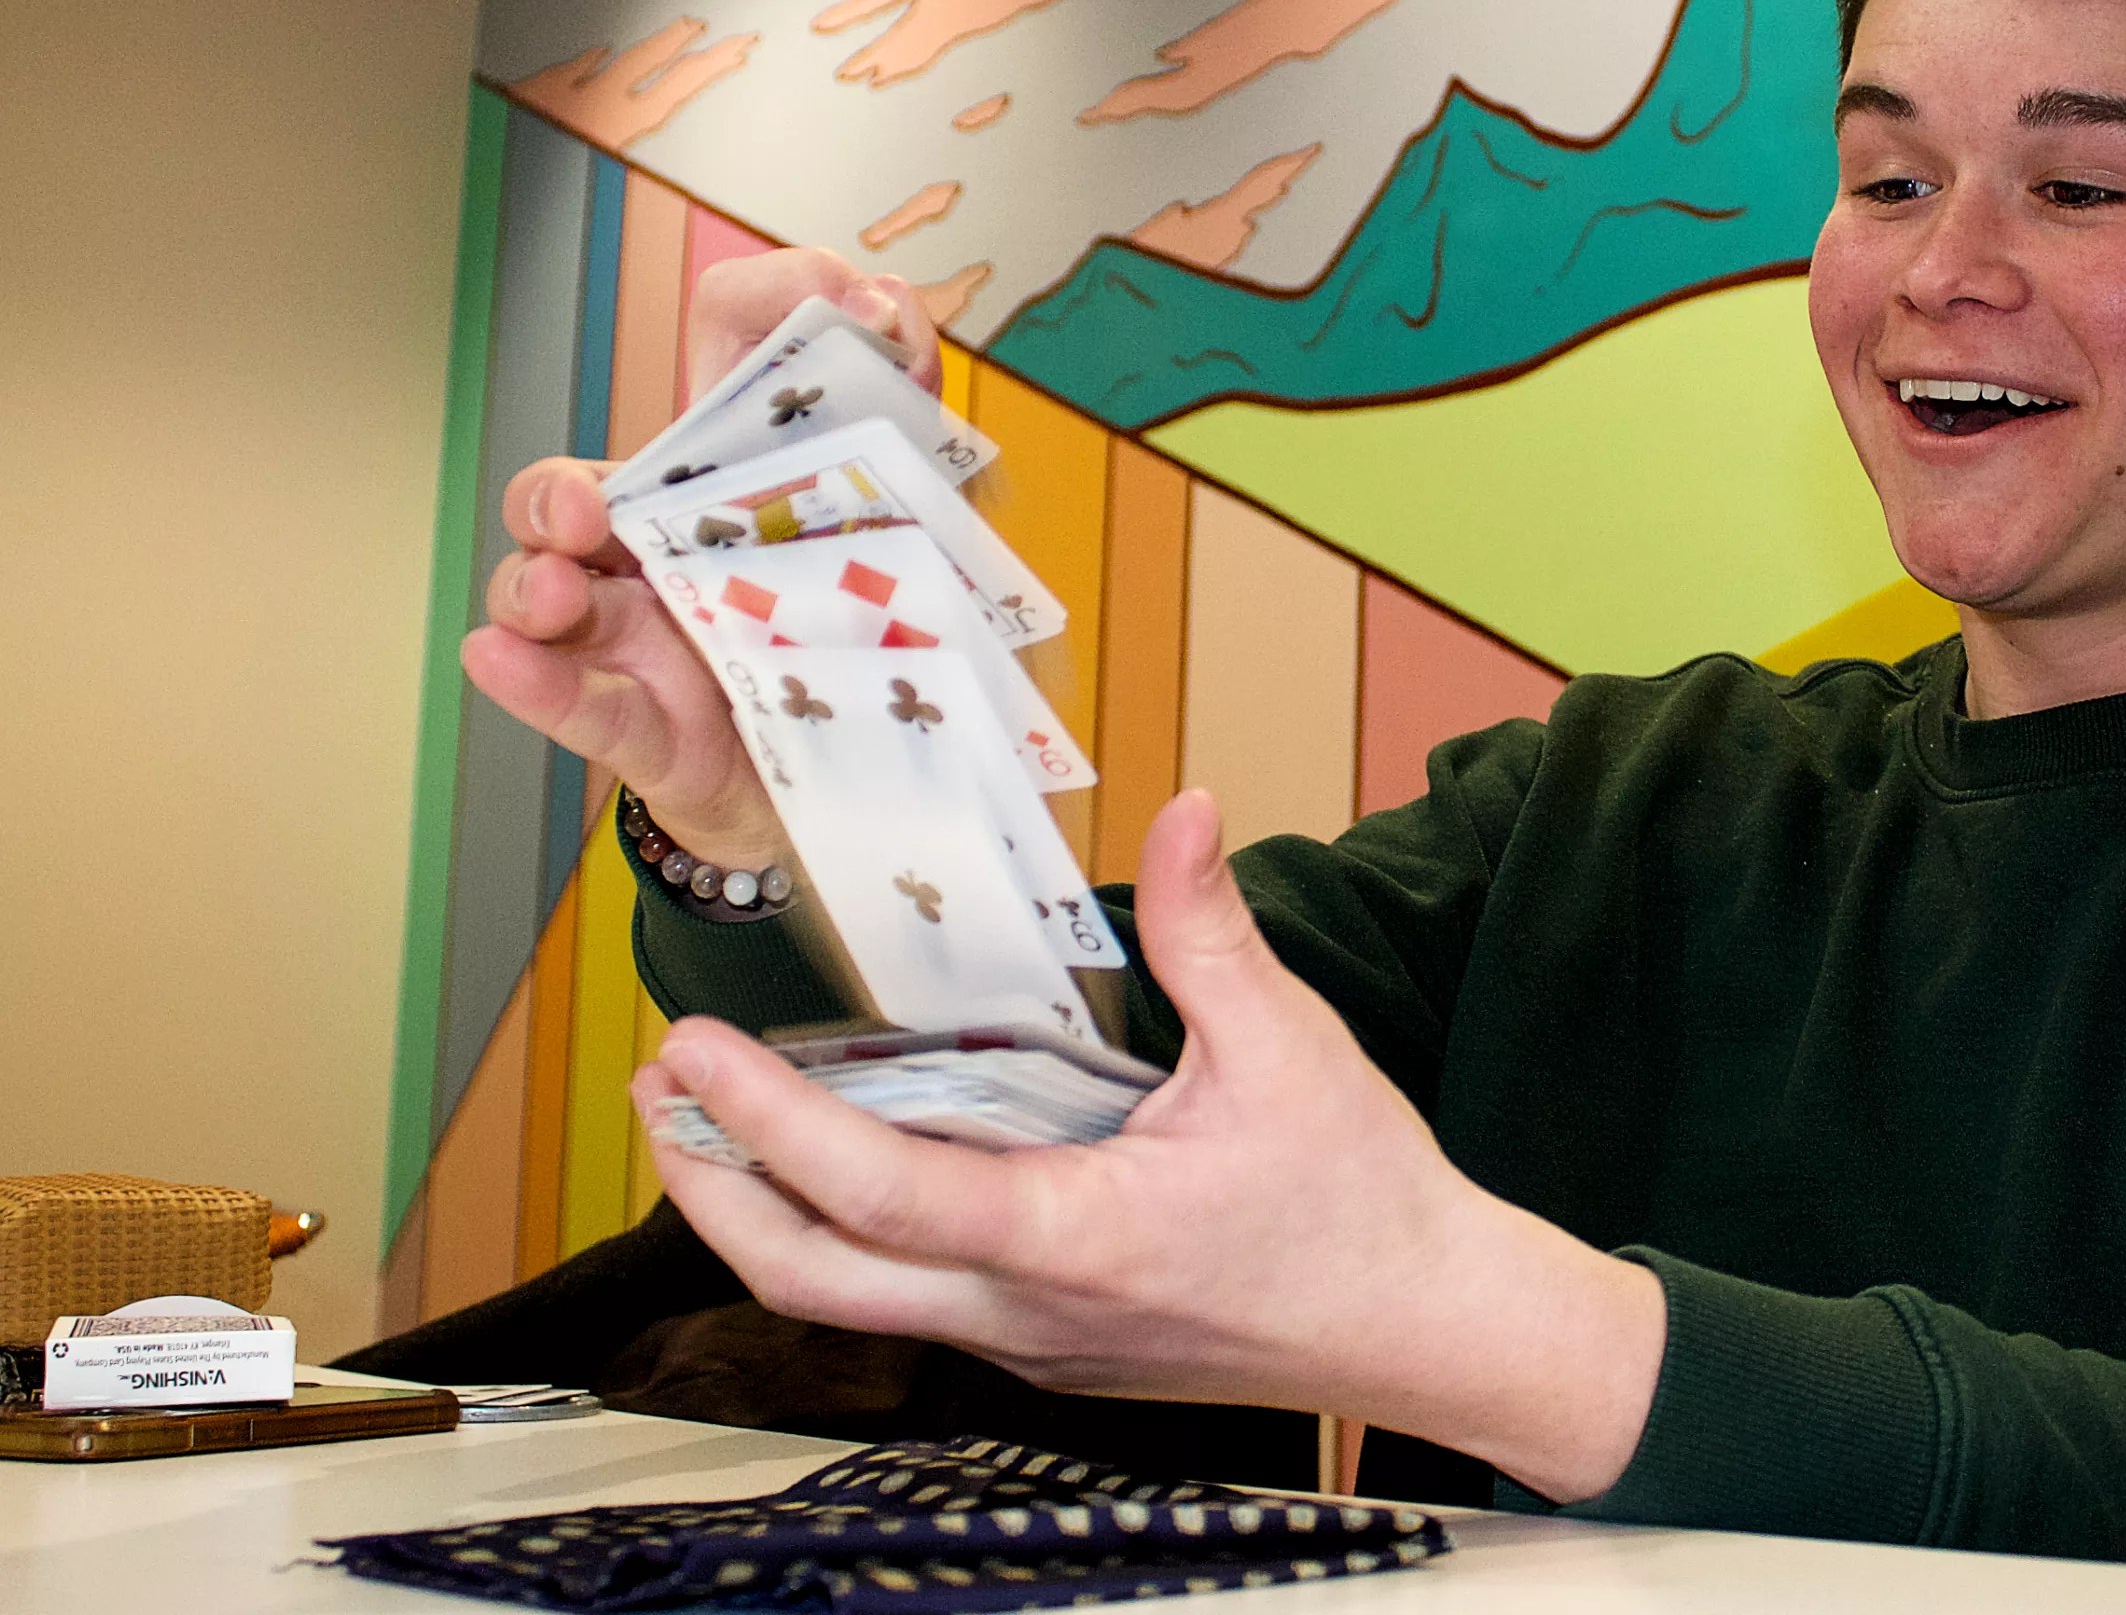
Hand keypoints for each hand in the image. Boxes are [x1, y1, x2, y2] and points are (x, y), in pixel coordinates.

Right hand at [458, 248, 940, 865]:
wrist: (866, 783)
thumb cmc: (867, 645)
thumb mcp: (921, 534)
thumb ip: (914, 433)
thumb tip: (890, 314)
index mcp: (742, 474)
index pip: (726, 354)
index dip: (773, 303)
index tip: (847, 300)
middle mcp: (664, 541)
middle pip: (579, 486)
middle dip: (566, 488)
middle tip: (591, 505)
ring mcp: (637, 634)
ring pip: (546, 588)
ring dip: (533, 580)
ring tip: (557, 590)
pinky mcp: (641, 726)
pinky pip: (574, 701)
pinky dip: (532, 681)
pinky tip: (502, 657)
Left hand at [634, 791, 1668, 1501]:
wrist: (1429, 1327)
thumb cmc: (1365, 1205)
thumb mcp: (1289, 1050)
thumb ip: (1211, 934)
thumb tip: (1187, 812)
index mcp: (1071, 1236)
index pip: (871, 1192)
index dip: (764, 1123)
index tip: (695, 1051)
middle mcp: (1025, 1312)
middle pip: (807, 1280)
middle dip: (708, 1187)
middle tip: (664, 1092)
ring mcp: (1032, 1343)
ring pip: (849, 1301)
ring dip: (767, 1212)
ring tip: (724, 1119)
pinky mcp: (1052, 1346)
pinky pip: (914, 1300)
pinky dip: (850, 1231)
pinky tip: (858, 1158)